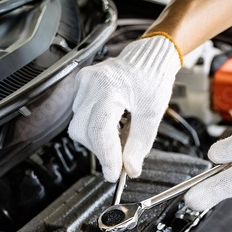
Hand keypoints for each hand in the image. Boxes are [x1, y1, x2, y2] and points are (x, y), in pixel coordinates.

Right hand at [68, 34, 181, 181]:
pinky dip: (94, 128)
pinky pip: (80, 115)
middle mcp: (91, 84)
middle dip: (100, 151)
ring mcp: (83, 84)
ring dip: (96, 141)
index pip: (100, 130)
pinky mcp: (82, 86)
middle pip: (82, 131)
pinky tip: (111, 128)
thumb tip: (130, 168)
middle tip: (118, 163)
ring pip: (78, 125)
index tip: (113, 174)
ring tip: (118, 141)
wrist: (149, 58)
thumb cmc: (153, 78)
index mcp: (110, 88)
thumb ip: (140, 143)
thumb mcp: (152, 113)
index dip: (106, 157)